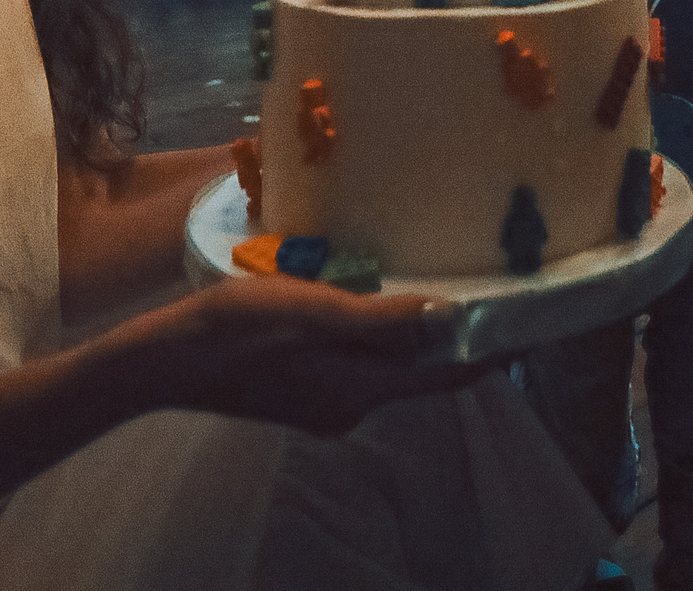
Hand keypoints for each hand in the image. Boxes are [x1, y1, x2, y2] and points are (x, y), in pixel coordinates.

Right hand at [124, 275, 479, 434]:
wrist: (167, 358)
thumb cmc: (242, 329)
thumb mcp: (319, 312)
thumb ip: (386, 320)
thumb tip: (453, 317)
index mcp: (361, 390)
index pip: (445, 378)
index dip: (488, 354)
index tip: (526, 326)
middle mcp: (349, 406)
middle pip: (418, 374)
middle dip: (450, 339)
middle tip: (480, 290)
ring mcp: (322, 402)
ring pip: (384, 368)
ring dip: (407, 335)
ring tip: (428, 286)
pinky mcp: (300, 390)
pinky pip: (353, 363)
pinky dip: (371, 337)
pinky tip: (362, 303)